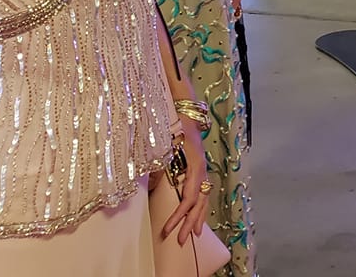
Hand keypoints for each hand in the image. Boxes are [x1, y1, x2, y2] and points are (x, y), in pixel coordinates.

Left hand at [157, 117, 211, 244]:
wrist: (187, 114)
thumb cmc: (176, 128)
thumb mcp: (166, 145)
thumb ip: (160, 165)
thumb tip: (151, 186)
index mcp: (196, 167)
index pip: (189, 198)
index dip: (179, 215)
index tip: (168, 229)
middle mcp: (202, 171)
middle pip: (199, 202)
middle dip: (190, 223)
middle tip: (182, 240)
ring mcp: (202, 171)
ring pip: (203, 199)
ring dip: (198, 217)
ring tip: (194, 234)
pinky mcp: (199, 170)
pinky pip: (202, 193)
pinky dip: (200, 206)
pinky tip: (198, 215)